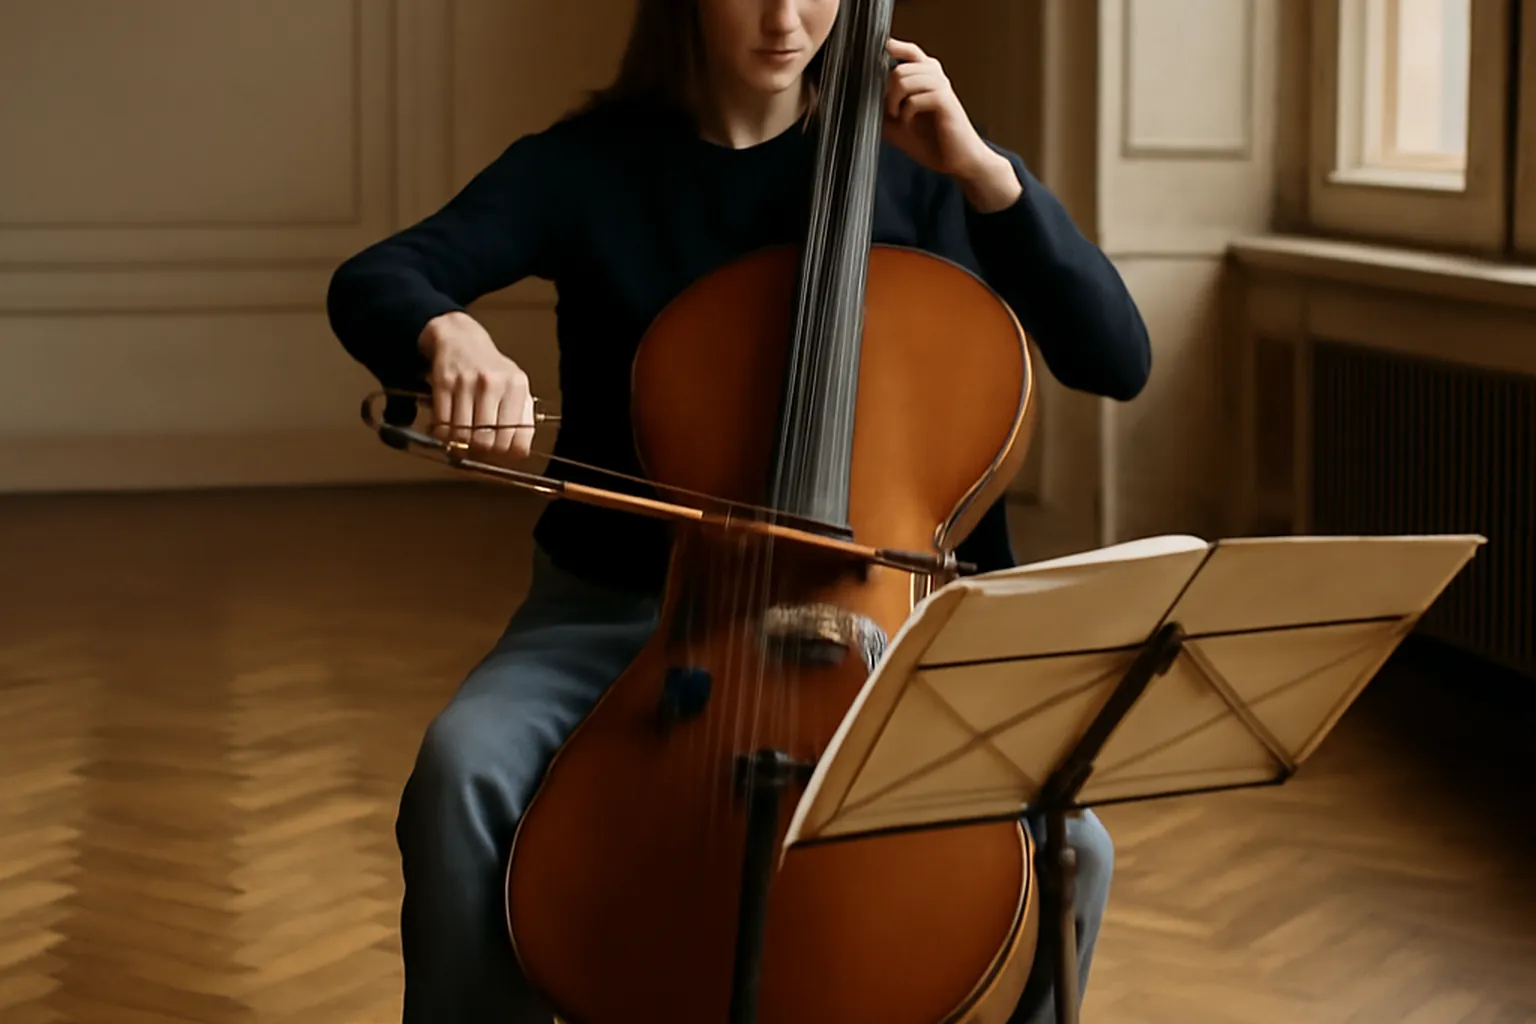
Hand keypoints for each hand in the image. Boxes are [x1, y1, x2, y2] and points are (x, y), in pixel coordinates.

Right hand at [418, 311, 535, 458]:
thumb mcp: (515, 387)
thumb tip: (516, 454)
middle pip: (488, 442)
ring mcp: (467, 383)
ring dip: (460, 445)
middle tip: (478, 449)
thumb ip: (521, 418)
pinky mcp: (443, 383)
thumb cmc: (490, 369)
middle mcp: (494, 384)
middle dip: (482, 452)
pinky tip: (447, 430)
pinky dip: (443, 435)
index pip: (517, 441)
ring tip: (462, 439)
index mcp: (517, 387)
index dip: (506, 455)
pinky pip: (442, 424)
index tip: (500, 455)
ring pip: (463, 436)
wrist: (460, 338)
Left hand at [883, 38, 1022, 212]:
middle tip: (891, 113)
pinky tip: (909, 124)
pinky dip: (906, 113)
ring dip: (894, 101)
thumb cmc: (932, 143)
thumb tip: (861, 104)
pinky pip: (915, 98)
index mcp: (927, 79)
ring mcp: (942, 88)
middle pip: (899, 69)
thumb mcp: (898, 128)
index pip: (912, 52)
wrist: (958, 161)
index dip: (897, 47)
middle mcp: (935, 78)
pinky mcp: (946, 102)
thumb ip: (883, 113)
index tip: (885, 47)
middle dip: (887, 92)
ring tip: (898, 118)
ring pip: (905, 79)